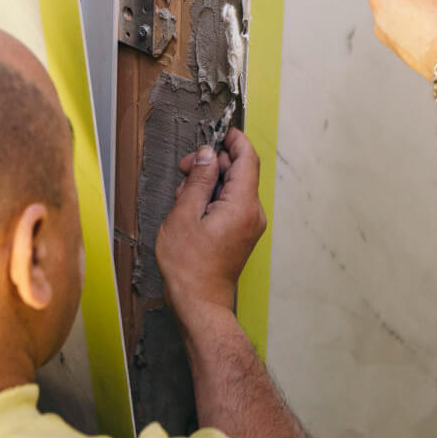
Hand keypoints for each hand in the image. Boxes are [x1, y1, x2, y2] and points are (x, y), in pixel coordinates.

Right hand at [156, 128, 266, 326]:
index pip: (248, 158)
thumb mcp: (184, 215)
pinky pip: (232, 203)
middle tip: (184, 169)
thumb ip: (198, 180)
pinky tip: (192, 209)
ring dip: (210, 182)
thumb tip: (208, 154)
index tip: (218, 133)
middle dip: (212, 164)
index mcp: (242, 205)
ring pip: (233, 187)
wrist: (199, 304)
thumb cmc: (189, 266)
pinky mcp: (243, 233)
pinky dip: (214, 198)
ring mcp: (250, 224)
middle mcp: (253, 213)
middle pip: (239, 171)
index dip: (234, 141)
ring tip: (183, 197)